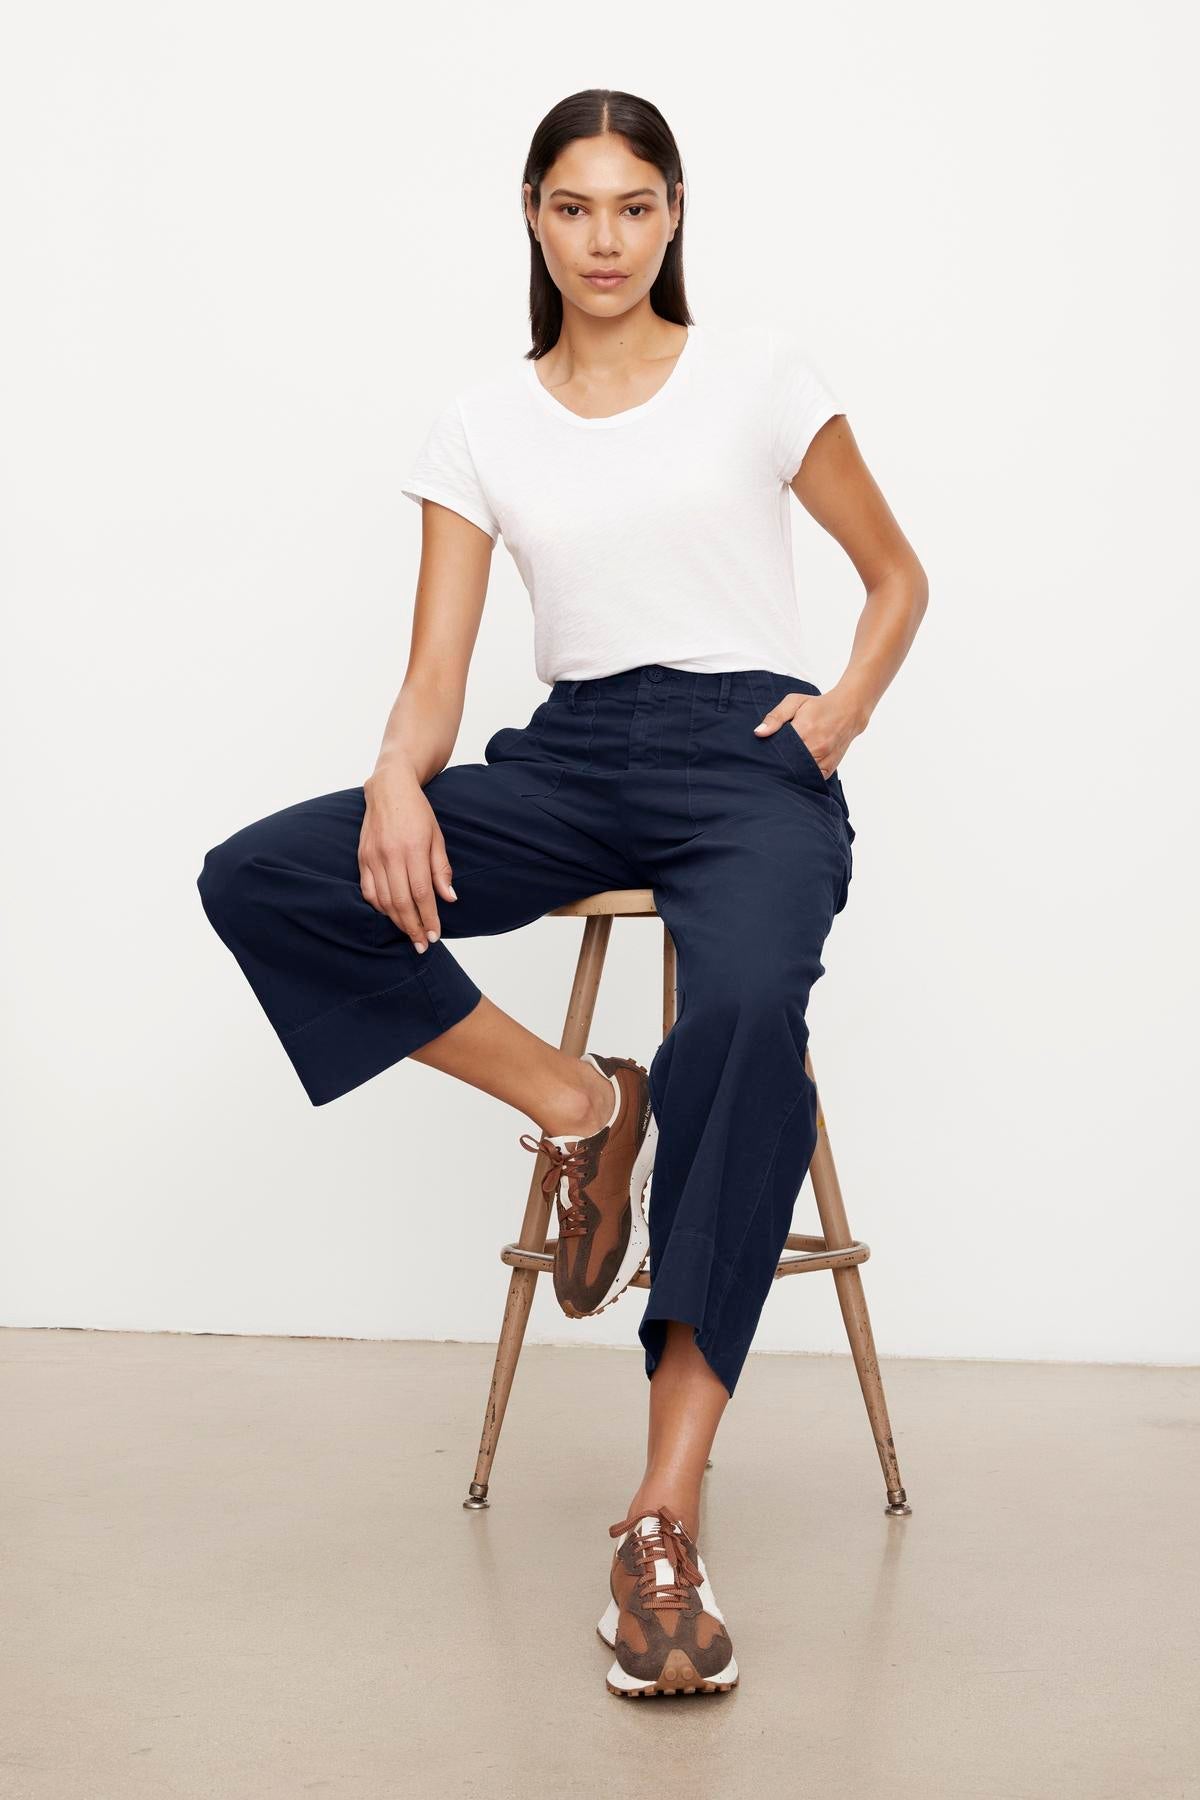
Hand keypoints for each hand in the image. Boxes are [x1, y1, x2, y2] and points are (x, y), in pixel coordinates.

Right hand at [360, 763, 457, 951]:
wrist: (389, 789)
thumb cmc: (417, 812)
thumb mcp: (437, 837)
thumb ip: (441, 869)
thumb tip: (449, 898)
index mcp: (413, 849)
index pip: (422, 893)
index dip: (428, 917)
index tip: (435, 935)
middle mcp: (390, 855)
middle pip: (401, 902)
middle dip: (413, 927)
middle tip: (422, 944)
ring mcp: (373, 857)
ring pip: (383, 900)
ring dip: (397, 921)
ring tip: (410, 933)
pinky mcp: (362, 858)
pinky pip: (368, 890)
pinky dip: (379, 907)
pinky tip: (391, 915)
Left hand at [752, 688, 861, 777]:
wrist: (848, 711)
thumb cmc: (818, 706)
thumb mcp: (794, 702)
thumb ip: (776, 717)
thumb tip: (758, 732)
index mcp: (804, 729)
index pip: (780, 749)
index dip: (769, 755)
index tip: (762, 756)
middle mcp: (816, 747)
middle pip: (789, 765)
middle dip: (777, 766)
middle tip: (767, 766)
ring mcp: (824, 759)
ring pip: (800, 775)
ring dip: (789, 774)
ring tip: (781, 769)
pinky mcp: (829, 768)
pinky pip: (812, 779)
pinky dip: (803, 777)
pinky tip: (795, 772)